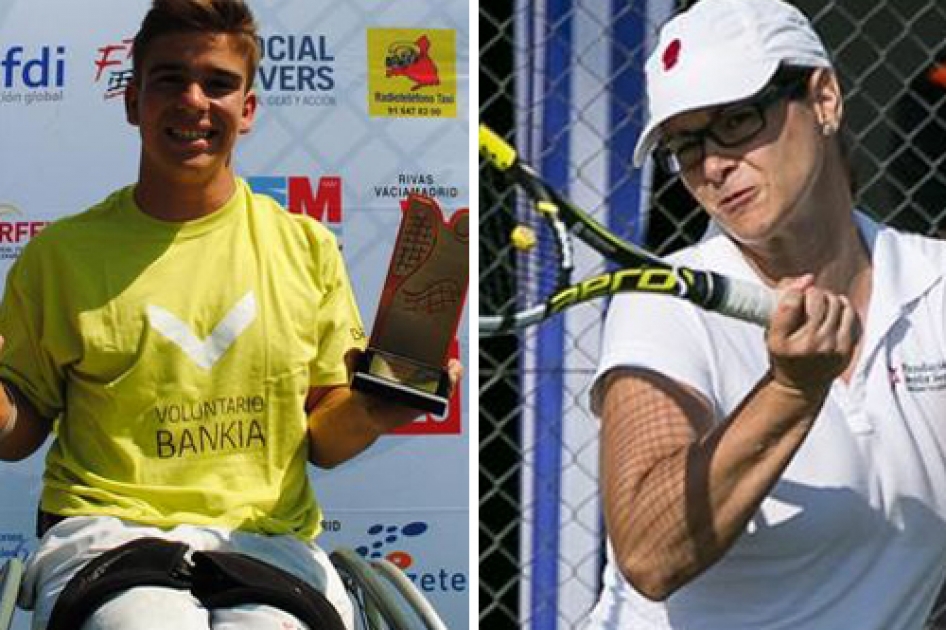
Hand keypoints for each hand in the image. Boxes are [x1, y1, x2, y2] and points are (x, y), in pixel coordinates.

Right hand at [766, 275, 859, 397]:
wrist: (801, 384)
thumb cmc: (784, 352)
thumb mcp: (771, 330)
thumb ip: (782, 300)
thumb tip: (809, 278)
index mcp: (782, 342)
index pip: (792, 301)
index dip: (794, 291)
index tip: (795, 295)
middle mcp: (808, 346)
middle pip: (817, 298)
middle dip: (812, 293)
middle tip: (808, 299)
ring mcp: (830, 348)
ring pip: (836, 302)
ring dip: (828, 298)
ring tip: (820, 306)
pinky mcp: (847, 349)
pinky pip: (850, 314)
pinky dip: (842, 307)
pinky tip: (833, 312)